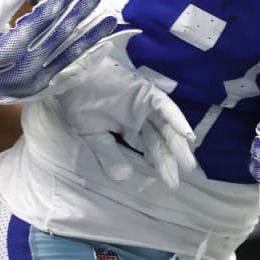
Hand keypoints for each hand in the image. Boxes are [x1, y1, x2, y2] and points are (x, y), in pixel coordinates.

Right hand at [0, 0, 123, 107]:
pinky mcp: (43, 89)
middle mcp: (24, 67)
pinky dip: (89, 61)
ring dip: (92, 35)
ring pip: (71, 55)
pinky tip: (104, 47)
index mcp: (6, 49)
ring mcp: (36, 81)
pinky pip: (71, 75)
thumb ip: (7, 1)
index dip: (61, 0)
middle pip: (60, 35)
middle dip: (81, 11)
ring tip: (109, 18)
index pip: (42, 20)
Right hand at [49, 55, 197, 188]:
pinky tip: (186, 135)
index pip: (150, 149)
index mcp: (130, 127)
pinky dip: (175, 119)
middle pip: (160, 141)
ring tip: (187, 165)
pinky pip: (164, 106)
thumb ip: (108, 154)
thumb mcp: (93, 135)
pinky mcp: (146, 92)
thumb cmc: (80, 102)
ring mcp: (145, 104)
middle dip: (170, 161)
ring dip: (177, 144)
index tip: (170, 184)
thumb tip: (123, 177)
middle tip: (177, 182)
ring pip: (166, 126)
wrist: (72, 75)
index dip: (160, 165)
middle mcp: (142, 117)